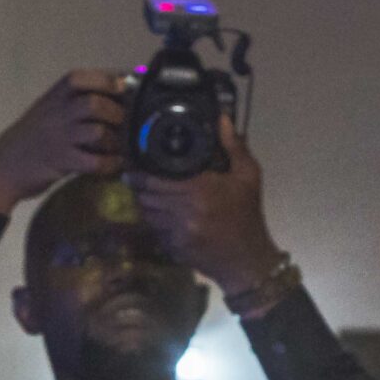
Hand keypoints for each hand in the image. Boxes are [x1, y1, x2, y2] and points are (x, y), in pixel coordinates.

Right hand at [0, 70, 130, 213]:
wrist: (4, 165)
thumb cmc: (33, 135)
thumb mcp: (49, 107)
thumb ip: (76, 97)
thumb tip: (119, 86)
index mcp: (56, 94)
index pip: (86, 78)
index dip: (111, 81)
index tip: (126, 88)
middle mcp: (57, 112)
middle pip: (95, 103)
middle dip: (117, 113)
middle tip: (125, 123)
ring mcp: (59, 137)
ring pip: (97, 131)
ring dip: (115, 140)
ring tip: (119, 146)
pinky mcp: (61, 162)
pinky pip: (94, 162)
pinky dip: (110, 164)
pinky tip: (114, 164)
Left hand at [125, 114, 284, 301]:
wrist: (247, 260)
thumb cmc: (248, 215)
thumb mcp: (248, 176)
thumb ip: (233, 146)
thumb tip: (222, 119)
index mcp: (199, 190)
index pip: (155, 181)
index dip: (139, 174)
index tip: (131, 167)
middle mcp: (184, 212)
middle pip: (146, 197)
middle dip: (139, 188)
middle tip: (134, 178)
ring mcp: (177, 234)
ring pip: (148, 215)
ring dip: (145, 205)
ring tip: (145, 195)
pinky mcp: (174, 249)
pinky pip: (155, 232)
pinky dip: (155, 222)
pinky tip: (160, 215)